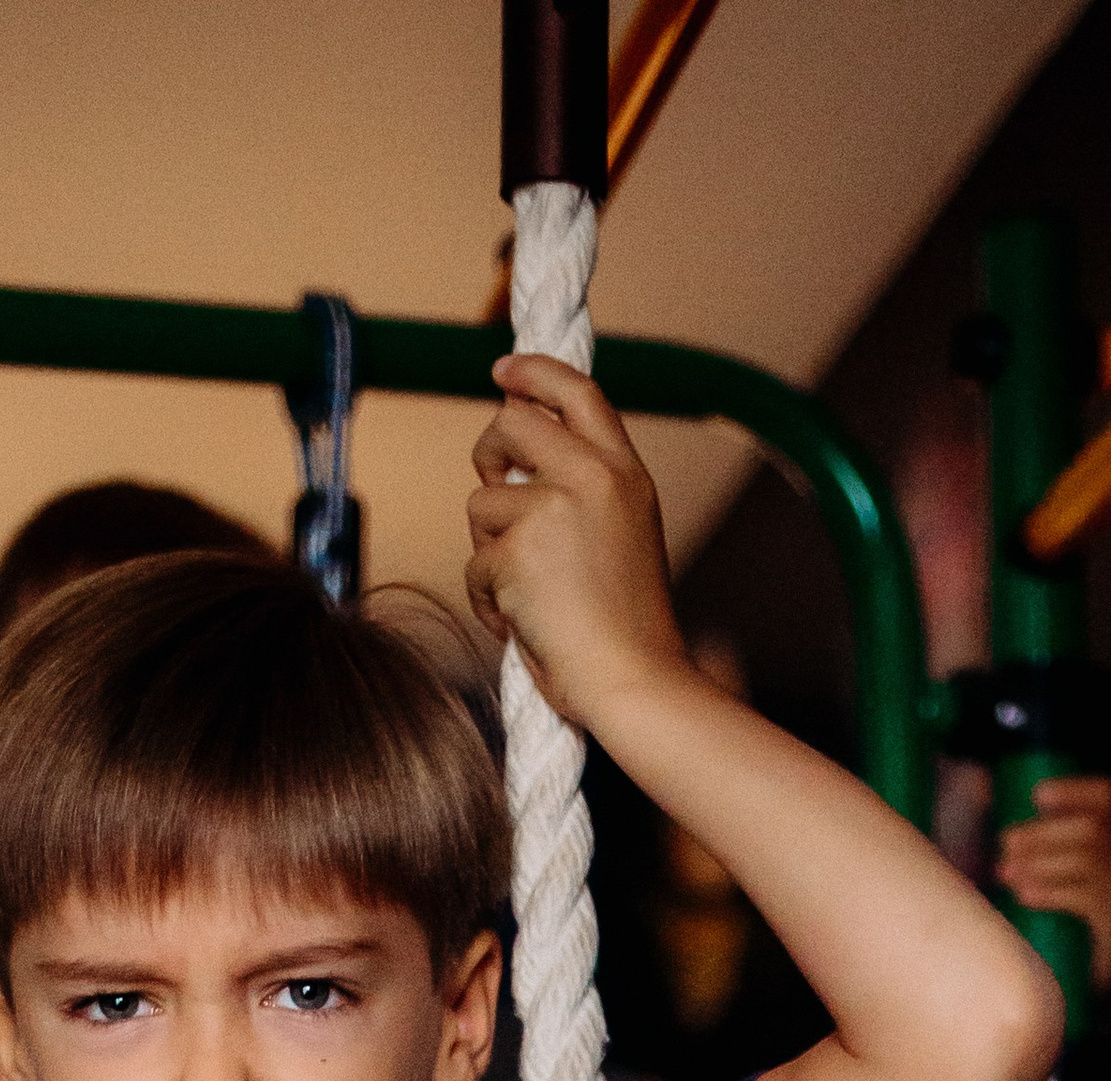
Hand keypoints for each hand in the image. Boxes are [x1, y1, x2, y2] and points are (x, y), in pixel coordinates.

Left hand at [466, 355, 689, 729]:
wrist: (635, 681)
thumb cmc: (628, 629)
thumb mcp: (624, 536)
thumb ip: (583, 490)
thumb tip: (515, 461)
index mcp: (625, 473)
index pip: (577, 393)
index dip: (534, 374)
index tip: (503, 370)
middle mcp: (592, 478)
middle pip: (510, 425)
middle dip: (488, 454)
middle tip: (492, 489)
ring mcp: (553, 511)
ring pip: (481, 504)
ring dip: (490, 551)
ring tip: (528, 594)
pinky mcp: (517, 551)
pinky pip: (475, 565)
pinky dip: (489, 601)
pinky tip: (522, 623)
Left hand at [995, 775, 1110, 993]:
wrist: (1073, 979)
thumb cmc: (1050, 913)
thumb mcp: (1039, 867)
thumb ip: (1020, 834)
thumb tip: (980, 790)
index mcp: (1107, 836)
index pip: (1105, 798)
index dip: (1074, 791)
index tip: (1036, 795)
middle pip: (1091, 829)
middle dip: (1043, 832)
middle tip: (1004, 843)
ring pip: (1087, 860)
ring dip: (1041, 861)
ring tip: (1005, 873)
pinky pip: (1087, 899)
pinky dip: (1052, 892)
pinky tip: (1025, 895)